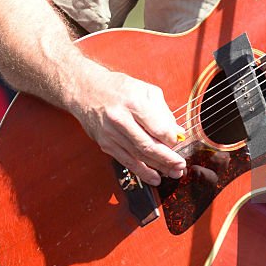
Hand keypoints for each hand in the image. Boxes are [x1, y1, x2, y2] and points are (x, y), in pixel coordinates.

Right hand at [71, 66, 186, 185]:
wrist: (85, 91)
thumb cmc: (118, 88)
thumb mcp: (145, 90)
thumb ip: (163, 111)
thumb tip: (177, 132)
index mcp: (133, 102)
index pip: (156, 127)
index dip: (171, 138)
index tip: (178, 141)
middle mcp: (120, 119)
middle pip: (147, 145)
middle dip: (167, 159)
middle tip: (181, 165)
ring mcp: (110, 134)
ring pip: (138, 156)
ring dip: (158, 168)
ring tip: (173, 173)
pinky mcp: (105, 144)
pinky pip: (126, 161)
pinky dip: (142, 172)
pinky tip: (155, 177)